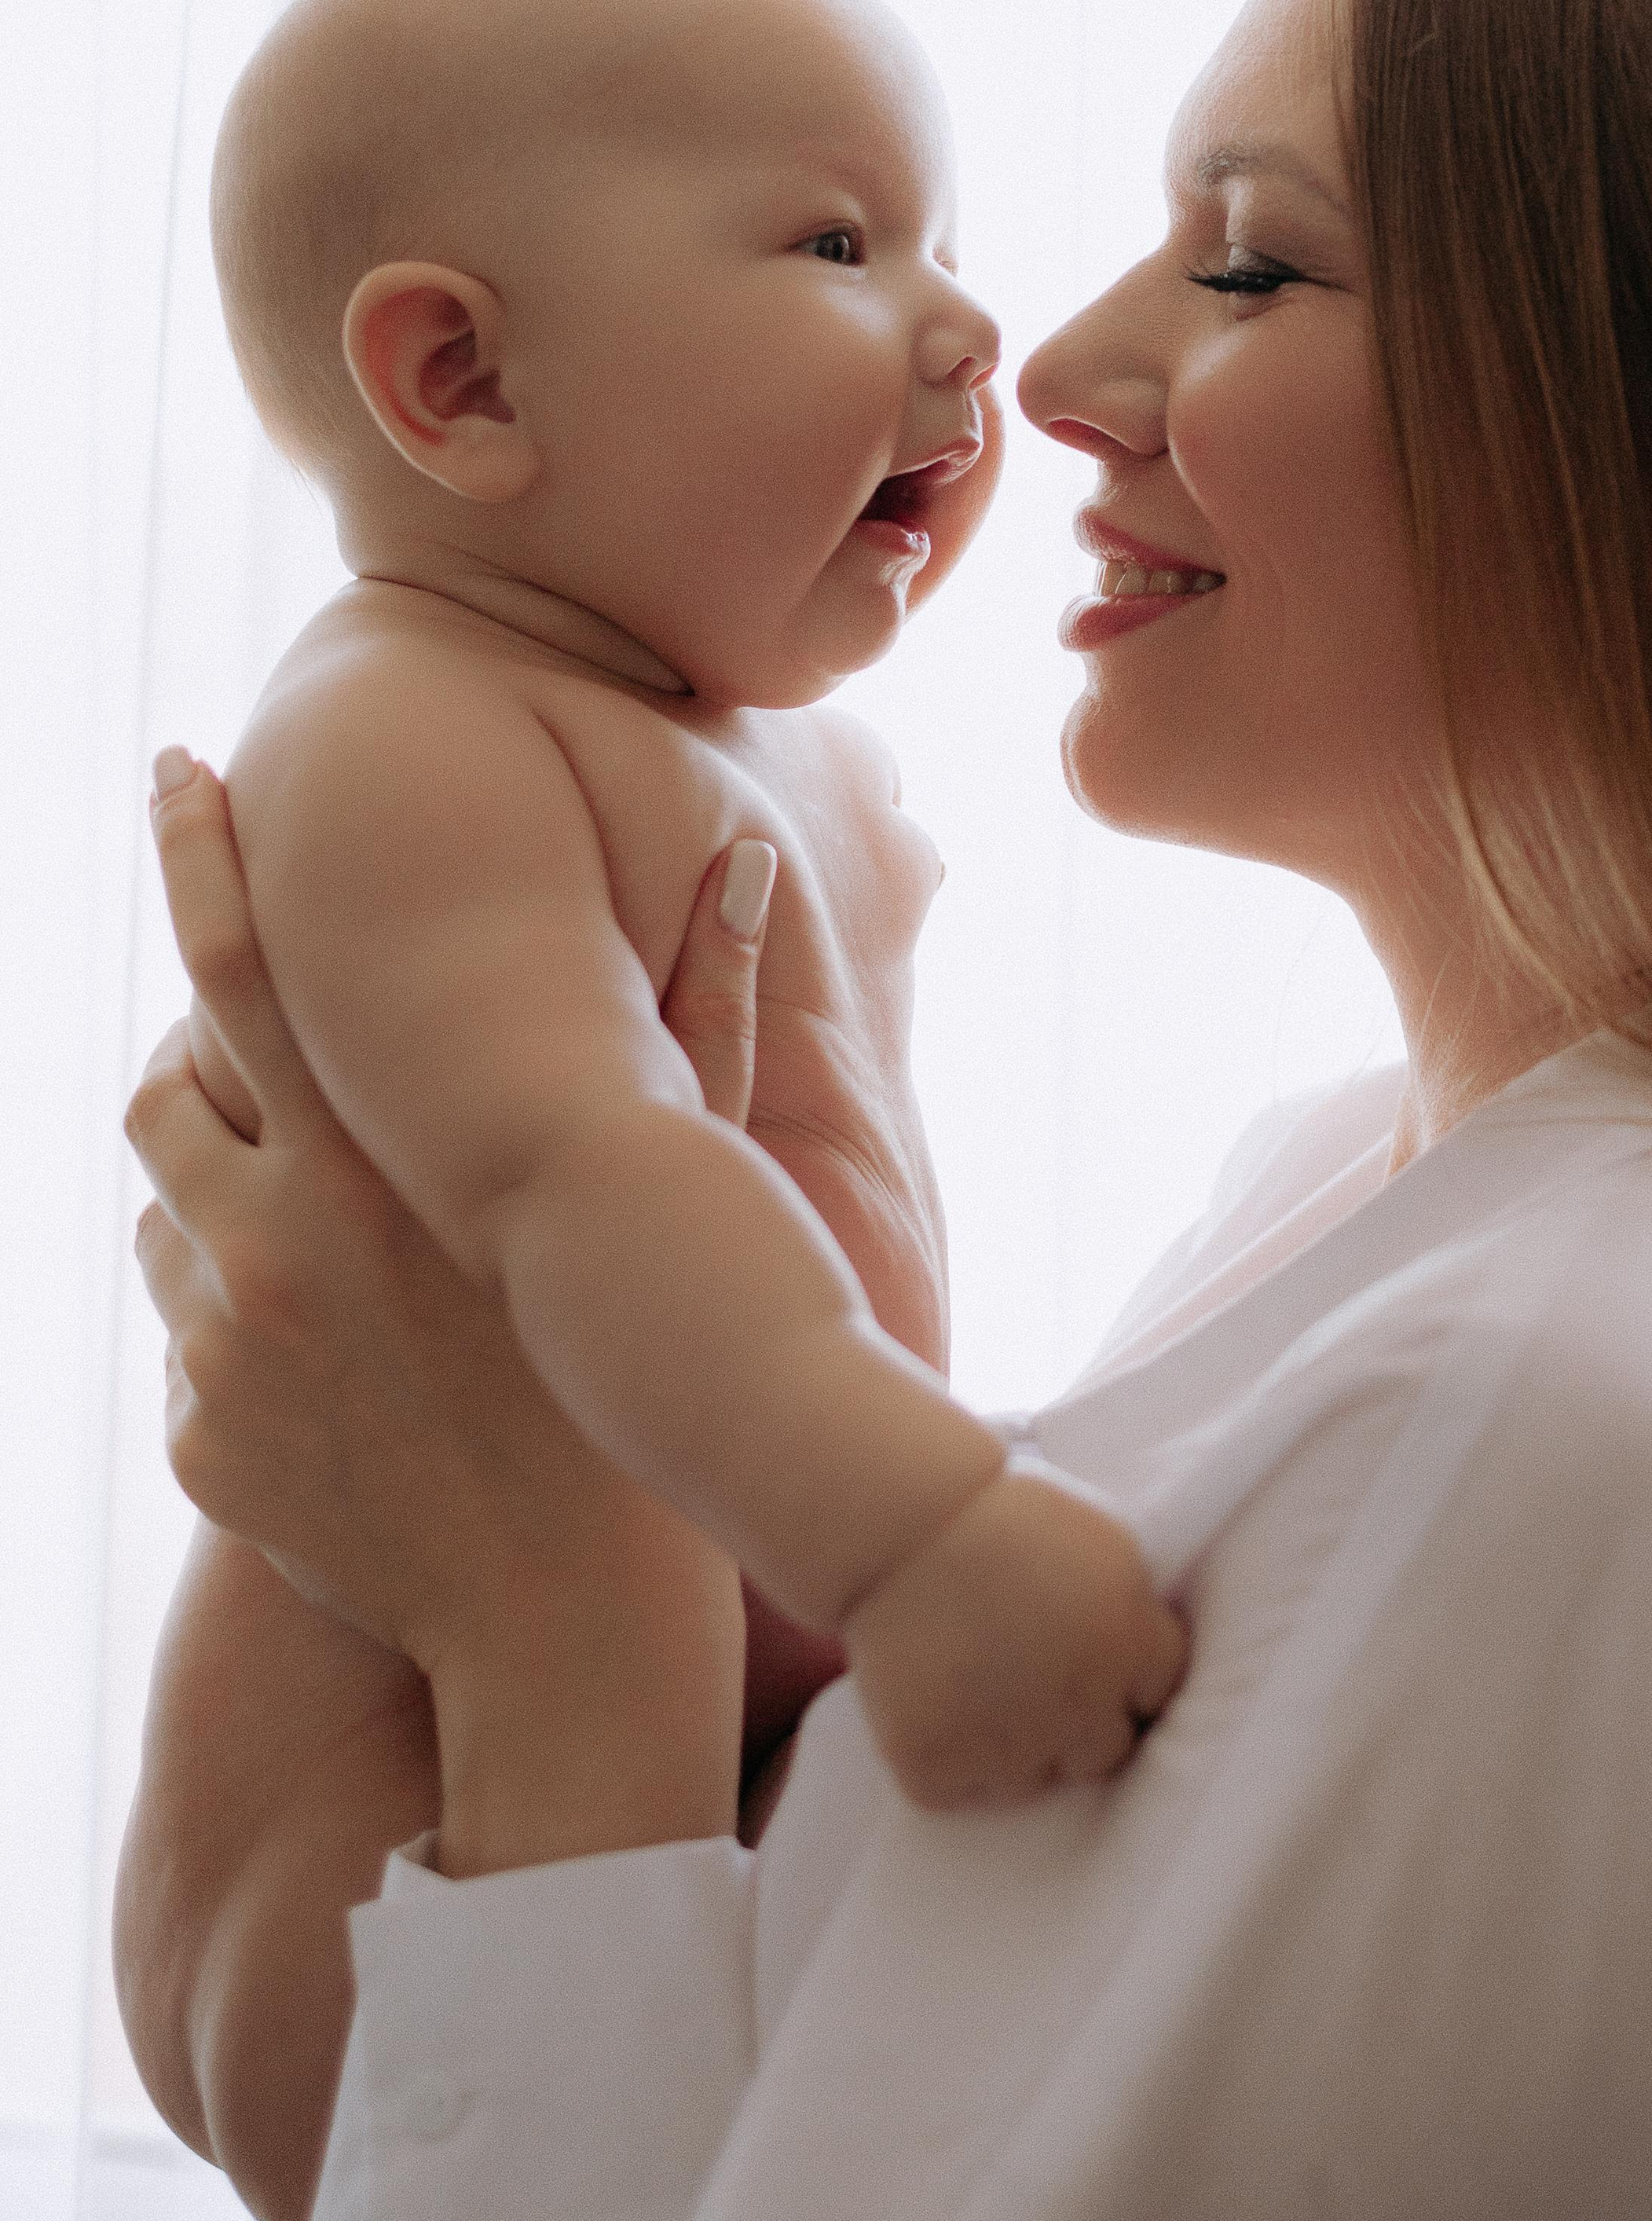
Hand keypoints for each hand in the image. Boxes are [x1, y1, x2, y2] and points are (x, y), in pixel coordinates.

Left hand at [127, 761, 774, 1678]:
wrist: (566, 1633)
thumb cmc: (639, 1398)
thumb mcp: (677, 1200)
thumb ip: (704, 1020)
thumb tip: (738, 863)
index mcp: (380, 1161)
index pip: (242, 961)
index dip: (202, 853)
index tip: (179, 771)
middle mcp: (275, 1242)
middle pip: (161, 1084)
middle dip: (200, 1054)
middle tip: (273, 1068)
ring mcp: (222, 1350)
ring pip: (165, 1212)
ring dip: (223, 1192)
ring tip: (332, 1237)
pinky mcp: (198, 1442)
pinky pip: (189, 1339)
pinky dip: (242, 1322)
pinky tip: (348, 1368)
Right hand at [842, 1460, 1189, 1810]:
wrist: (900, 1520)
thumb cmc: (1000, 1511)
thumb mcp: (1100, 1540)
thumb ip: (1133, 1610)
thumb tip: (1148, 1662)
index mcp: (1128, 1642)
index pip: (1161, 1694)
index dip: (1130, 1678)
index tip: (1099, 1663)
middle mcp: (1079, 1705)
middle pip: (1106, 1754)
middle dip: (1081, 1724)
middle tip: (1035, 1680)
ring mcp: (1007, 1745)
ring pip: (1032, 1782)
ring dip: (1015, 1748)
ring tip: (977, 1686)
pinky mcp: (938, 1767)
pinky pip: (957, 1789)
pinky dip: (946, 1759)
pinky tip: (935, 1704)